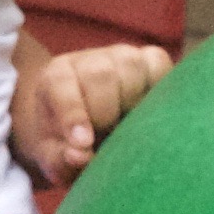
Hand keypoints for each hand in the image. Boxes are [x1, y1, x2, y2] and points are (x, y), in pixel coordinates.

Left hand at [11, 43, 170, 186]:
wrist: (88, 125)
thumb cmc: (67, 142)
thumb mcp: (54, 155)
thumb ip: (60, 158)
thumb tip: (80, 156)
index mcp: (56, 76)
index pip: (61, 84)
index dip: (74, 113)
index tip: (83, 143)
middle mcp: (88, 60)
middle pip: (100, 74)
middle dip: (105, 113)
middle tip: (108, 137)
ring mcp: (121, 56)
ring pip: (131, 64)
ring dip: (133, 100)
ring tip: (129, 125)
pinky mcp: (149, 59)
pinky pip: (158, 62)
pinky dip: (159, 85)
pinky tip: (151, 111)